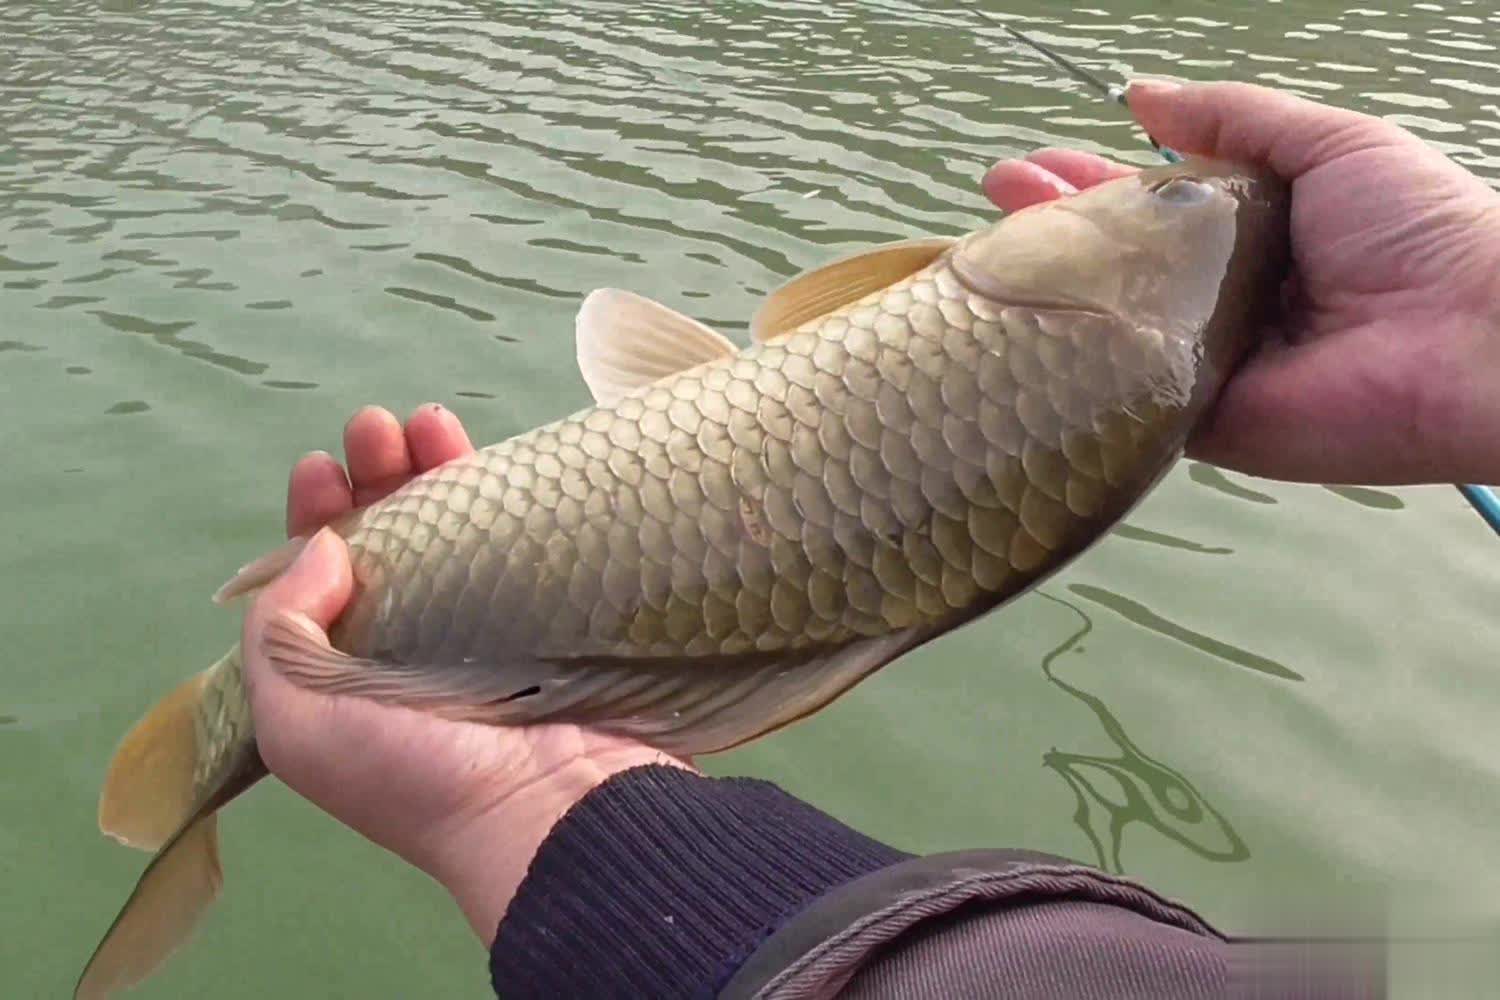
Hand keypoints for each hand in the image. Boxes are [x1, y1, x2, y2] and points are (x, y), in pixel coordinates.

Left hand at [242, 404, 688, 943]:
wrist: (546, 809)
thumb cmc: (413, 774)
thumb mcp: (297, 719)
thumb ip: (278, 627)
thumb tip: (326, 546)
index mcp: (348, 676)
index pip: (322, 580)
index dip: (316, 517)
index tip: (319, 468)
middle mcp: (413, 647)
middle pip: (390, 540)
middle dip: (375, 476)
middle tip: (373, 429)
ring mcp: (488, 627)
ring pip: (456, 528)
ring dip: (434, 468)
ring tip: (425, 421)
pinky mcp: (553, 611)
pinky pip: (523, 537)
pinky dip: (504, 490)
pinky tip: (490, 453)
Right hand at [983, 81, 1499, 485]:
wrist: (1467, 336)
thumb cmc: (1418, 228)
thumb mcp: (1328, 143)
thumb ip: (1234, 118)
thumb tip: (1139, 94)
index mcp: (1247, 232)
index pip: (1145, 204)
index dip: (1084, 183)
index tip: (1025, 169)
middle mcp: (1215, 298)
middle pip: (1113, 264)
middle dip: (1049, 229)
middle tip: (993, 199)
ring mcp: (1199, 363)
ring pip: (1105, 328)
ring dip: (1046, 294)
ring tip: (984, 256)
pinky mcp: (1195, 420)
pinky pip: (1122, 395)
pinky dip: (1071, 369)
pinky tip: (1019, 337)